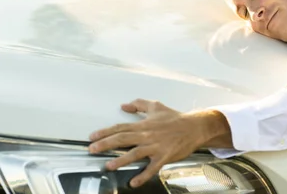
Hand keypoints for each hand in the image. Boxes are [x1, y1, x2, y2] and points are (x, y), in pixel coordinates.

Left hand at [88, 99, 209, 187]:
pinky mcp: (164, 156)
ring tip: (108, 166)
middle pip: (122, 139)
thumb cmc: (175, 118)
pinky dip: (143, 175)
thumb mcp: (156, 106)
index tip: (93, 137)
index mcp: (143, 124)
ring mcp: (155, 146)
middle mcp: (147, 135)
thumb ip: (139, 105)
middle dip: (105, 144)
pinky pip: (152, 168)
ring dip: (120, 160)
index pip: (120, 127)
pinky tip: (134, 182)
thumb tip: (124, 105)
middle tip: (92, 149)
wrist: (194, 127)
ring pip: (134, 153)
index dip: (105, 132)